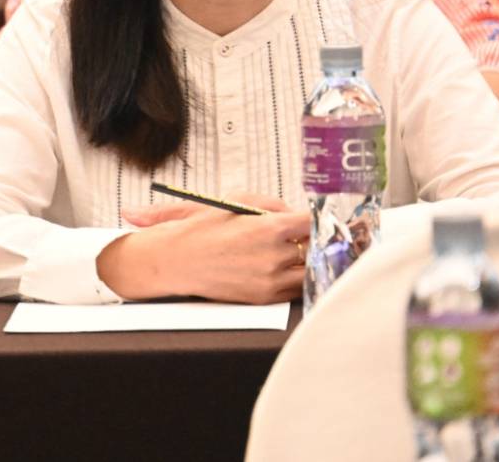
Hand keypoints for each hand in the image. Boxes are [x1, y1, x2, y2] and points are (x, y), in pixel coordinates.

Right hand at [100, 194, 307, 303]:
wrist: (176, 261)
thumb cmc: (201, 228)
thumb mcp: (234, 202)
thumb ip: (270, 205)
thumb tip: (295, 211)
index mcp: (268, 228)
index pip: (312, 222)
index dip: (319, 218)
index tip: (322, 217)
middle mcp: (274, 255)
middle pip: (316, 247)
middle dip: (317, 238)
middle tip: (317, 234)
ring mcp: (271, 279)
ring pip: (311, 270)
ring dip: (311, 260)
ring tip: (304, 251)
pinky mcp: (266, 296)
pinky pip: (297, 289)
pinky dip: (299, 277)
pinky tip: (292, 267)